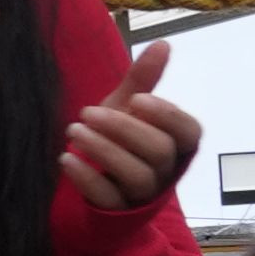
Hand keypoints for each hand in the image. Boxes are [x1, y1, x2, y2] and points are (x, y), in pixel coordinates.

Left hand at [63, 37, 198, 208]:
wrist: (100, 187)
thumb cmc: (120, 142)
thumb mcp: (127, 110)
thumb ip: (143, 81)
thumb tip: (163, 44)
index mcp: (175, 145)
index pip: (189, 132)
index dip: (167, 115)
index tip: (137, 99)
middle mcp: (165, 171)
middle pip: (159, 152)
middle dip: (124, 128)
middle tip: (87, 112)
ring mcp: (143, 194)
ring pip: (137, 176)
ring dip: (104, 151)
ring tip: (73, 132)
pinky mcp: (118, 211)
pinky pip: (109, 199)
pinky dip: (86, 178)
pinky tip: (66, 159)